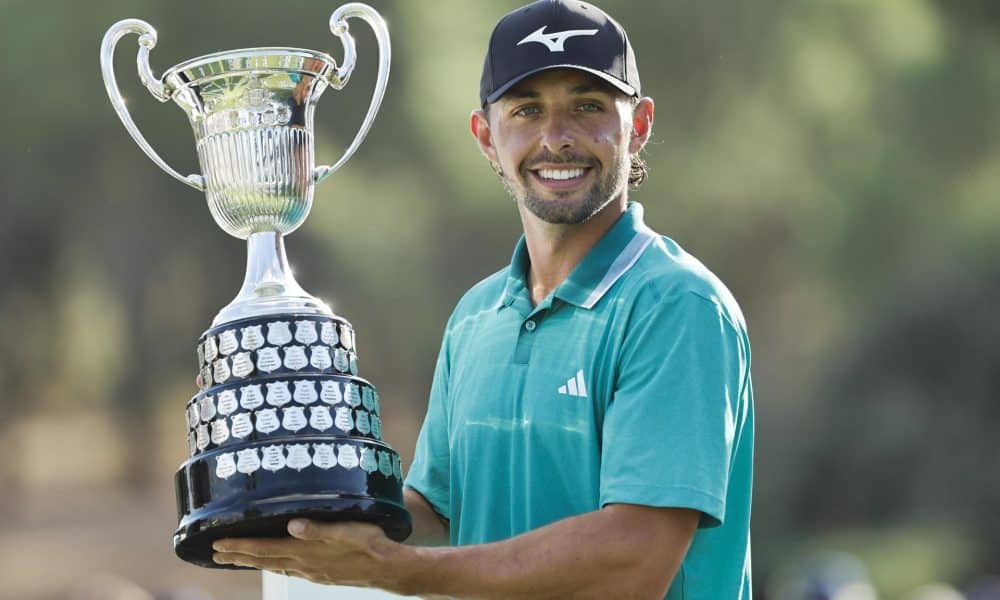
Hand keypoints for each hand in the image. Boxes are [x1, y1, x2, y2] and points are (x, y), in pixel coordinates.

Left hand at [213, 519, 413, 591]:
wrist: (388, 568)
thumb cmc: (370, 543)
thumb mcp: (347, 529)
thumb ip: (319, 528)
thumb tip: (291, 525)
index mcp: (306, 551)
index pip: (264, 548)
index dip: (239, 546)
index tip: (217, 544)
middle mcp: (304, 564)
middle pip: (263, 560)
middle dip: (239, 556)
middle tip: (215, 554)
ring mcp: (312, 572)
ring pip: (274, 566)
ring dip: (253, 562)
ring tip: (237, 559)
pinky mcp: (321, 575)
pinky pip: (289, 570)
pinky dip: (274, 566)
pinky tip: (275, 564)